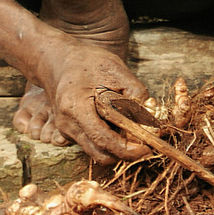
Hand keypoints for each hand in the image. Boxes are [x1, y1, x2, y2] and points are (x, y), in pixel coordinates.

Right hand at [44, 45, 151, 163]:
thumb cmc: (89, 62)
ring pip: (97, 152)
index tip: (147, 148)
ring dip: (118, 148)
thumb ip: (135, 94)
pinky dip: (110, 142)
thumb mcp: (116, 70)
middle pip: (100, 154)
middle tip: (146, 142)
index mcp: (76, 107)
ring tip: (135, 131)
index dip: (127, 148)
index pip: (102, 139)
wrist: (61, 60)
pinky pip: (93, 145)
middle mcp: (67, 124)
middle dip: (125, 153)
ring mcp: (66, 131)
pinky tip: (120, 126)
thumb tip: (151, 119)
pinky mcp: (70, 133)